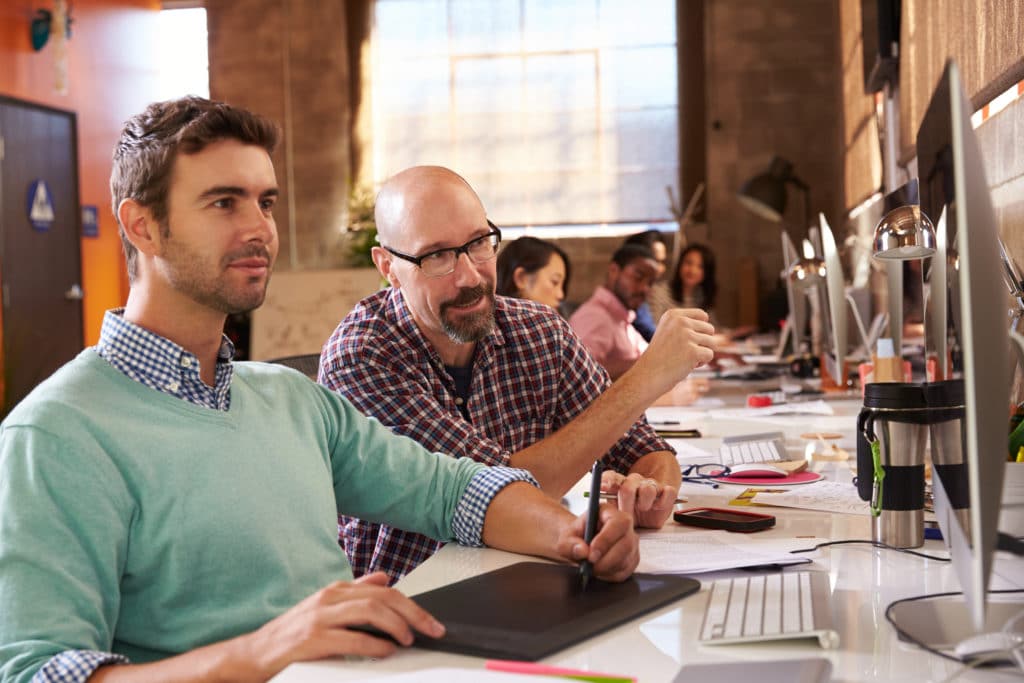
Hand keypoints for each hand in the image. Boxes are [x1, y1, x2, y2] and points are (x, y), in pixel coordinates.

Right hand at [241, 572, 444, 676]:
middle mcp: (330, 598)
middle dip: (413, 613)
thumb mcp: (326, 607)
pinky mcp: (312, 638)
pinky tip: (385, 652)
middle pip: (382, 597)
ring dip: (396, 626)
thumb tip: (384, 577)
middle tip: (431, 630)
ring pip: (370, 611)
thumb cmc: (292, 633)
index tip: (430, 621)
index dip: (411, 605)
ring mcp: (320, 616)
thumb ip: (356, 592)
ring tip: (408, 640)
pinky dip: (374, 645)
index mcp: (336, 590)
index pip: (383, 590)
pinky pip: (352, 638)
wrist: (254, 654)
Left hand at [559, 503, 637, 582]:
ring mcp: (631, 542)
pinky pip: (626, 570)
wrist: (580, 545)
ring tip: (591, 568)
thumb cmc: (576, 537)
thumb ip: (570, 543)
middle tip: (589, 566)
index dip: (606, 539)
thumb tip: (582, 550)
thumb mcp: (565, 538)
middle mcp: (624, 525)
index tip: (591, 554)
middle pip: (626, 543)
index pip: (617, 523)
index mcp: (608, 512)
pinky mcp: (632, 558)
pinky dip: (611, 574)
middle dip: (606, 559)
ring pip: (626, 559)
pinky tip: (600, 570)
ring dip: (607, 568)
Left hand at [601, 470, 677, 527]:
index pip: (612, 477)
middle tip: (626, 513)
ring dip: (644, 503)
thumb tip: (594, 507)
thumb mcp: (617, 512)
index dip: (607, 481)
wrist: (652, 513)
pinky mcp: (667, 493)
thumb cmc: (632, 512)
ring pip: (648, 488)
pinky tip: (657, 507)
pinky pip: (668, 491)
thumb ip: (606, 508)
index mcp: (620, 484)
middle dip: (626, 502)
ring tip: (643, 509)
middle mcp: (635, 482)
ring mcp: (652, 486)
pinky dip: (663, 501)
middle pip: (628, 486)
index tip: (603, 487)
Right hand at [632, 309, 715, 394]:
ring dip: (702, 353)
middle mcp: (680, 322)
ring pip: (712, 343)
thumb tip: (710, 329)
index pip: (702, 315)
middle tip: (685, 352)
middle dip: (702, 343)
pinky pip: (709, 355)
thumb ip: (687, 327)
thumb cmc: (660, 356)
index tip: (689, 340)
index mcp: (673, 315)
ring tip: (685, 358)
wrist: (648, 374)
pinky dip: (701, 363)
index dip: (701, 329)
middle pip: (709, 329)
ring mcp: (686, 336)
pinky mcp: (693, 351)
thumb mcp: (669, 333)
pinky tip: (687, 365)